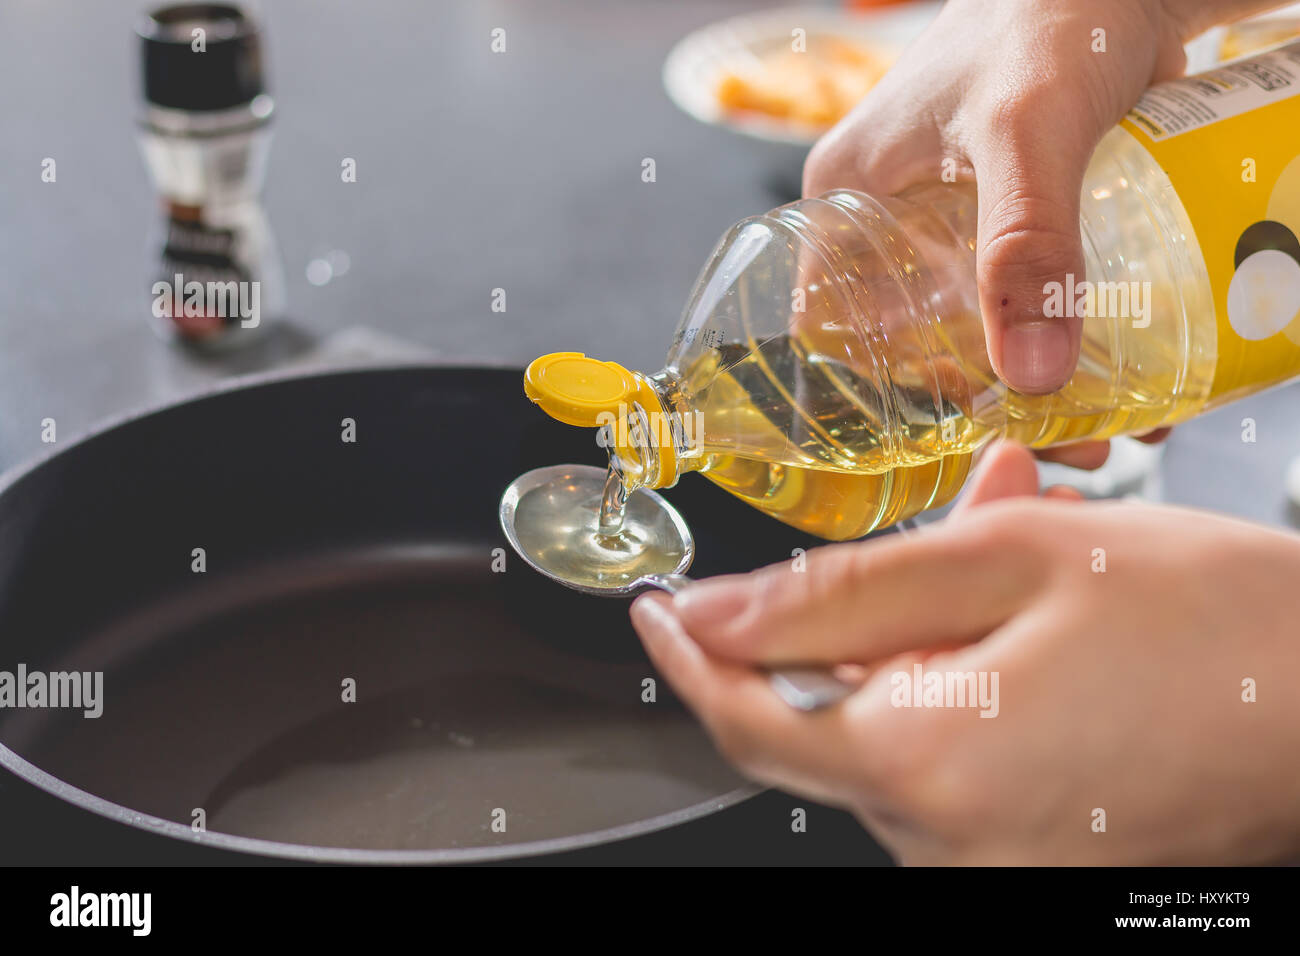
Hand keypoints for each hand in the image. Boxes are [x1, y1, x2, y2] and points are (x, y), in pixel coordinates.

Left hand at [630, 443, 1299, 863]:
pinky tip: (1030, 646)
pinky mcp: (1035, 869)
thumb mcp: (1004, 563)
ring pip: (895, 743)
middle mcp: (948, 846)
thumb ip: (835, 594)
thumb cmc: (1211, 622)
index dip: (689, 658)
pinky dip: (962, 702)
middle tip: (934, 548)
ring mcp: (994, 870)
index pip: (745, 719)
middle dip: (853, 628)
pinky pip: (952, 777)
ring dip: (923, 655)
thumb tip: (711, 613)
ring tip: (1014, 586)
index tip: (657, 612)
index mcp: (926, 764)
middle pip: (829, 726)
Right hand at [803, 0, 1269, 392]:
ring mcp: (952, 215)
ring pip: (978, 319)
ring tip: (1103, 420)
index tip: (955, 434)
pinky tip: (1123, 370)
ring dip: (1037, 376)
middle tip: (1057, 438)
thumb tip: (1033, 378)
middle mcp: (888, 215)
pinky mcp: (1012, 211)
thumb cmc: (1046, 15)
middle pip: (917, 335)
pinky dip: (1069, 334)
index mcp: (845, 199)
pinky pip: (1027, 289)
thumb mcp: (1023, 134)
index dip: (881, 392)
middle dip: (985, 400)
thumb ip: (1026, 246)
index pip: (831, 323)